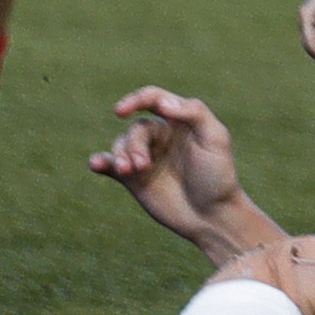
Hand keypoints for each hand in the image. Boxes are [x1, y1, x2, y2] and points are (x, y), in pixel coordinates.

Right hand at [90, 87, 259, 251]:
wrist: (211, 216)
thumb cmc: (218, 175)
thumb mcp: (216, 139)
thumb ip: (194, 113)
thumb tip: (163, 103)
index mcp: (181, 121)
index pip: (154, 99)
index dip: (136, 99)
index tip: (121, 111)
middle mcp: (161, 136)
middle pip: (136, 128)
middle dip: (134, 144)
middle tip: (143, 165)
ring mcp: (145, 157)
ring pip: (121, 145)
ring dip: (119, 155)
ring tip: (128, 171)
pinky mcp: (132, 179)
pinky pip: (109, 165)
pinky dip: (101, 162)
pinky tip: (96, 164)